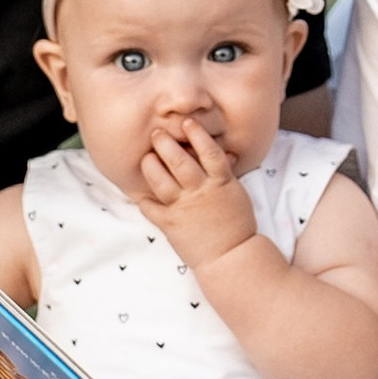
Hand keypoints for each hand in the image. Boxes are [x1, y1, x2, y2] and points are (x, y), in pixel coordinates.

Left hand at [133, 113, 259, 270]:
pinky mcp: (170, 224)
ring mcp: (184, 208)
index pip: (208, 151)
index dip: (197, 134)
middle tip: (157, 133)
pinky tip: (141, 193)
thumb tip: (223, 153)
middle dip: (165, 144)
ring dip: (151, 166)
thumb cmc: (236, 224)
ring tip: (146, 157)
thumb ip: (224, 174)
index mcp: (220, 182)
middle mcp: (200, 192)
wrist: (230, 256)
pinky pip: (151, 208)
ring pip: (161, 181)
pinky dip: (144, 200)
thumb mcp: (236, 193)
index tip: (187, 121)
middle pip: (179, 162)